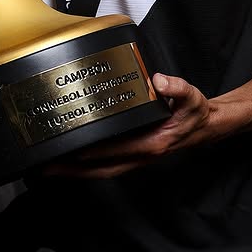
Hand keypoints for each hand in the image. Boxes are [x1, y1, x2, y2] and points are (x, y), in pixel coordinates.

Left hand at [43, 74, 211, 178]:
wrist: (205, 127)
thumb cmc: (195, 114)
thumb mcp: (192, 98)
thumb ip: (177, 88)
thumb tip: (160, 81)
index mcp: (150, 144)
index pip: (113, 150)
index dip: (91, 151)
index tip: (70, 147)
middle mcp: (140, 155)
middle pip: (100, 169)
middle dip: (73, 170)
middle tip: (46, 166)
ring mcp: (136, 157)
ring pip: (101, 169)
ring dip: (77, 170)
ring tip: (51, 165)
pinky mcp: (134, 153)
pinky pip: (107, 162)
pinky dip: (88, 163)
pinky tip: (74, 156)